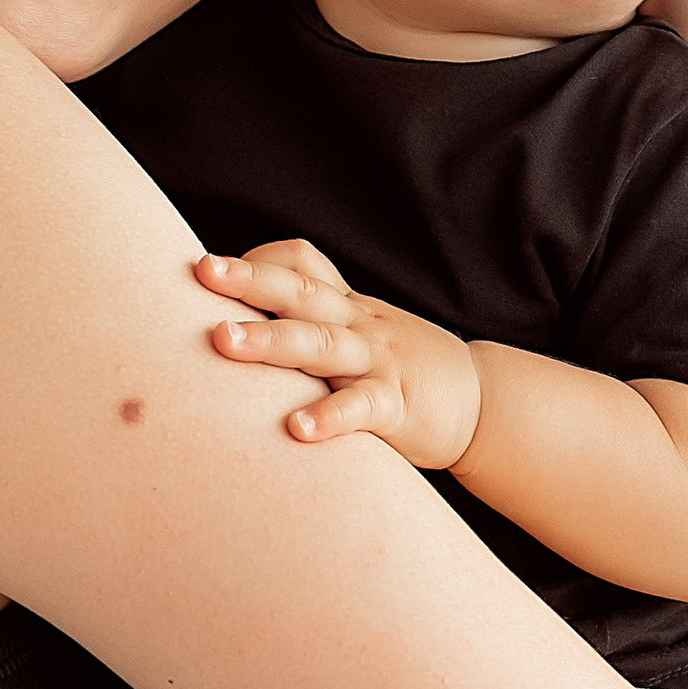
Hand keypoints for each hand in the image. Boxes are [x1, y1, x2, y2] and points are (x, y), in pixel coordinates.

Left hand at [196, 240, 481, 468]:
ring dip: (270, 339)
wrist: (484, 404)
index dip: (261, 259)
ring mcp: (379, 363)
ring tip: (225, 341)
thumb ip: (315, 324)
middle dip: (249, 280)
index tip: (211, 269)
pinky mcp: (398, 406)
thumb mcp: (363, 333)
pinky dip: (329, 416)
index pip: (304, 263)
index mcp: (348, 307)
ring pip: (320, 344)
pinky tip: (296, 429)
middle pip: (301, 292)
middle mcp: (359, 326)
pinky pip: (361, 408)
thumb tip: (245, 321)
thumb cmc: (406, 370)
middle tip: (203, 272)